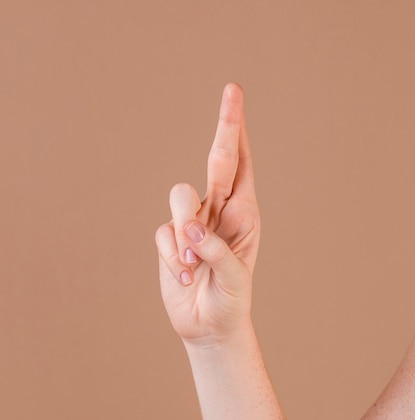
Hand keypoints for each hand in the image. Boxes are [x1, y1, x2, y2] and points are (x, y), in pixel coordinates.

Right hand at [155, 83, 259, 346]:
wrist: (209, 327)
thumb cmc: (232, 301)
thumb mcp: (235, 279)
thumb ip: (217, 251)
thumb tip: (190, 229)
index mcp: (244, 214)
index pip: (240, 165)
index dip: (236, 129)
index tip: (234, 94)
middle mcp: (219, 211)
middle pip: (217, 161)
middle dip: (226, 127)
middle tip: (233, 90)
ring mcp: (192, 223)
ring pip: (181, 197)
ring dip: (186, 233)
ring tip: (195, 267)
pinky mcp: (170, 240)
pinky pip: (163, 234)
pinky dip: (172, 258)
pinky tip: (185, 277)